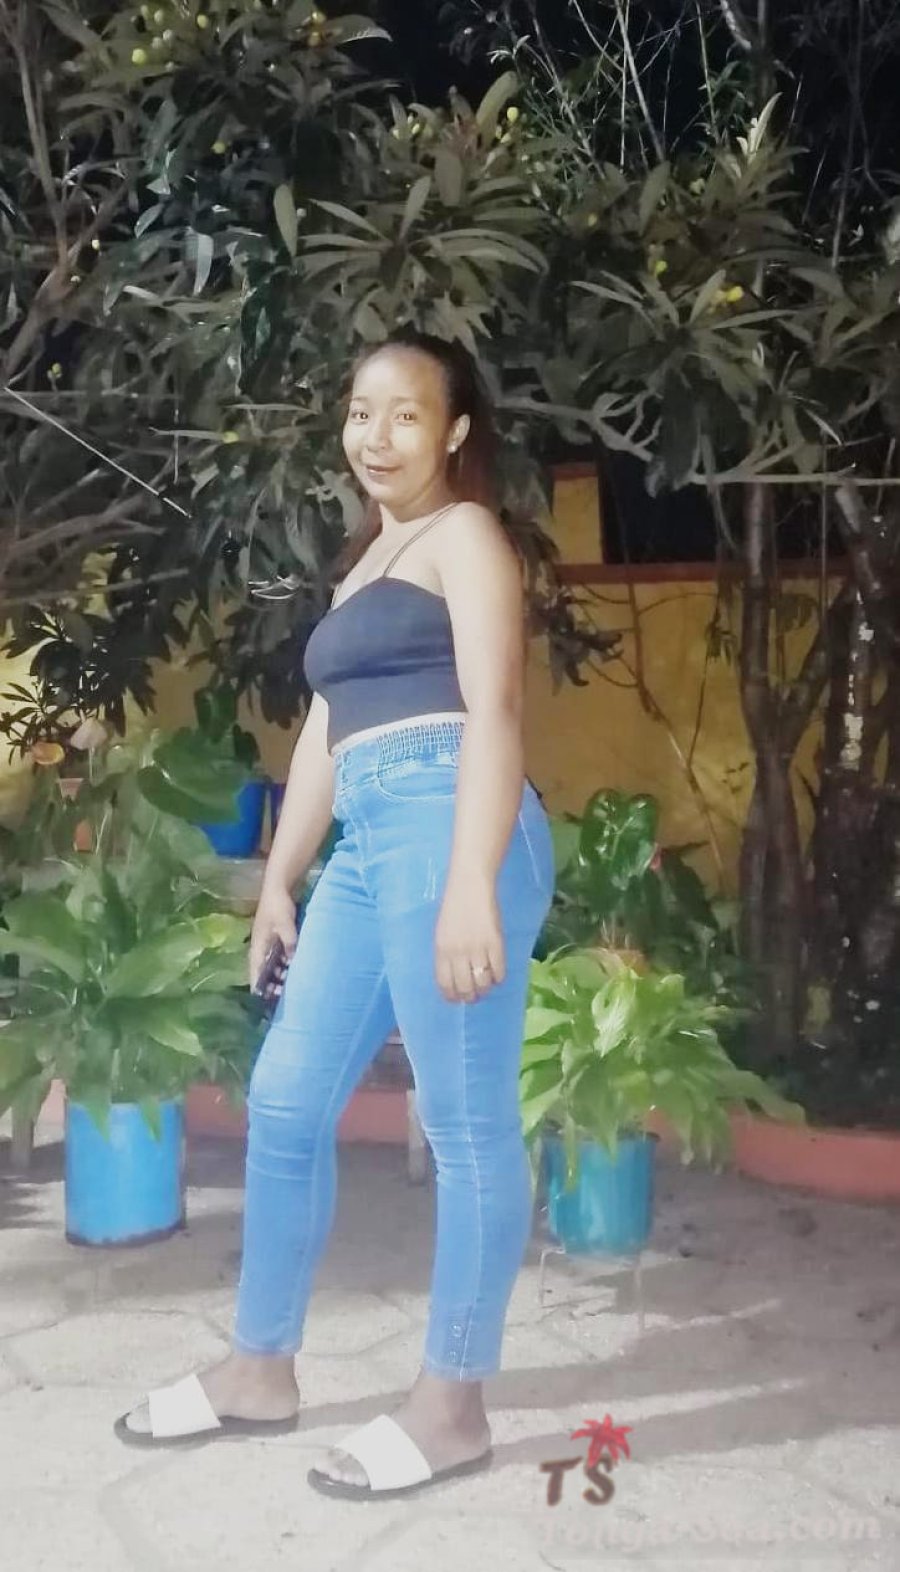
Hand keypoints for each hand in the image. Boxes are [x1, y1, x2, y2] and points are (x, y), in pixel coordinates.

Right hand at [249, 882, 297, 996]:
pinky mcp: (277, 936)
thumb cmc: (278, 905)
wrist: (279, 885)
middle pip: (263, 971)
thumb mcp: (285, 925)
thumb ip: (290, 943)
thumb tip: (294, 961)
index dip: (258, 987)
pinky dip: (284, 964)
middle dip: (270, 984)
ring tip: (288, 988)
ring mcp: (268, 941)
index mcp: (258, 946)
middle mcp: (260, 946)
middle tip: (280, 997)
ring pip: (271, 964)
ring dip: (278, 975)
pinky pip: (279, 956)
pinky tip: (294, 970)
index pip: (255, 972)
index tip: (262, 1001)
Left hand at [434, 872, 504, 1003]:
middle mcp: (458, 953)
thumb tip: (454, 977)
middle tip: (475, 995)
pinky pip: (499, 971)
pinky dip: (499, 978)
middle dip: (470, 996)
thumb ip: (447, 955)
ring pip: (483, 982)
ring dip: (485, 989)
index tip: (457, 1000)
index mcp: (441, 950)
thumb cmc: (454, 907)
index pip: (445, 984)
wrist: (470, 885)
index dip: (452, 996)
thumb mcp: (442, 933)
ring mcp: (478, 949)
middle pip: (465, 987)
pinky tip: (497, 974)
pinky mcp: (496, 943)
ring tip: (487, 985)